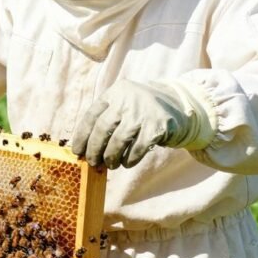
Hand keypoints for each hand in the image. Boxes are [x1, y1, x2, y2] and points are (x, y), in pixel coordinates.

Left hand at [70, 79, 214, 168]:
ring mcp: (143, 111)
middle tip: (93, 162)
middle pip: (102, 128)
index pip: (92, 115)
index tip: (78, 151)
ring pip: (118, 140)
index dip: (82, 135)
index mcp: (115, 92)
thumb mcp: (124, 106)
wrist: (180, 108)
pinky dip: (129, 159)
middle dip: (94, 149)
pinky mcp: (157, 125)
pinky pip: (137, 148)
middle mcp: (128, 98)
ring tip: (111, 164)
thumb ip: (107, 120)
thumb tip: (85, 148)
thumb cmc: (143, 112)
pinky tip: (127, 162)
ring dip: (111, 156)